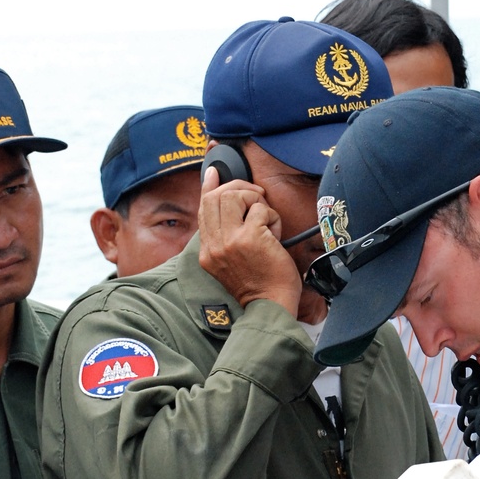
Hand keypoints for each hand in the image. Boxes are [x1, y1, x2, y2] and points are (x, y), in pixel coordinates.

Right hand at [198, 167, 302, 312]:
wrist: (270, 306)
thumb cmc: (258, 285)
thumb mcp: (230, 263)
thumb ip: (224, 237)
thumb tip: (226, 206)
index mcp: (208, 251)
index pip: (203, 208)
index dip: (209, 186)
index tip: (214, 172)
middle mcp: (215, 244)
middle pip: (218, 196)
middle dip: (240, 189)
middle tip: (257, 197)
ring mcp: (231, 241)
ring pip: (235, 196)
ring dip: (256, 200)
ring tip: (266, 218)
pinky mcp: (251, 238)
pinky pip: (261, 210)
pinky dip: (273, 217)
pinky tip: (276, 234)